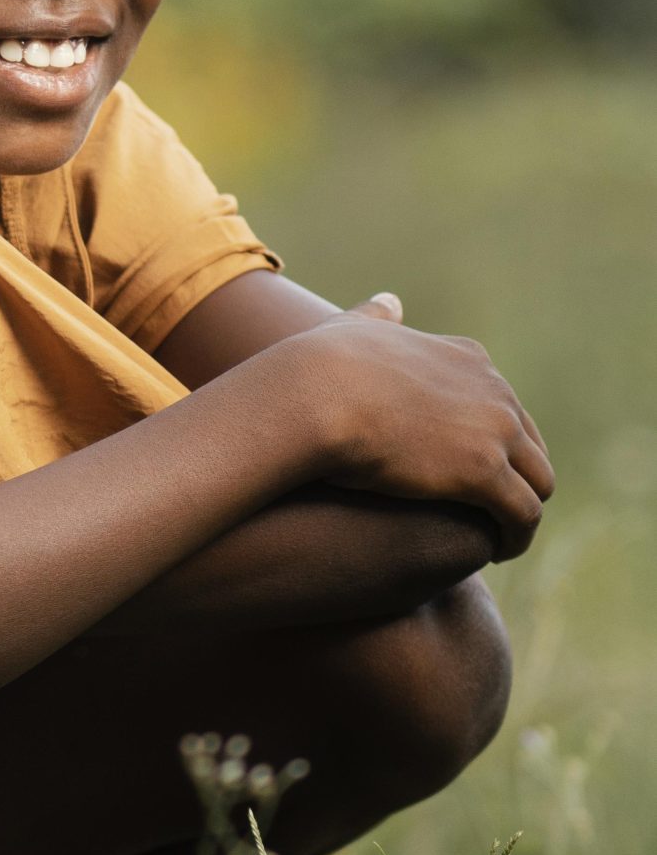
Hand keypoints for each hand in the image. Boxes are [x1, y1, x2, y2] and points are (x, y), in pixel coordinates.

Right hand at [291, 292, 553, 558]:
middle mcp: (495, 390)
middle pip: (529, 444)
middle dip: (517, 478)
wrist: (316, 395)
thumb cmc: (320, 367)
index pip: (504, 406)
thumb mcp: (355, 327)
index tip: (471, 471)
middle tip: (490, 513)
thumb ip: (376, 317)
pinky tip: (497, 552)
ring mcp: (495, 429)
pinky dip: (517, 536)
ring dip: (523, 512)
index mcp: (469, 358)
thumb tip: (388, 301)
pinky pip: (524, 514)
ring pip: (538, 482)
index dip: (492, 442)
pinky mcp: (485, 472)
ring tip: (500, 539)